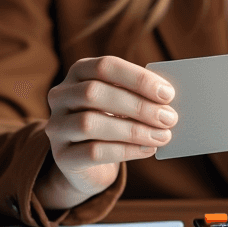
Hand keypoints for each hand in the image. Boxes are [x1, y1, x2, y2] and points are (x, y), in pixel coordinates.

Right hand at [40, 56, 176, 207]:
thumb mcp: (126, 101)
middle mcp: (61, 95)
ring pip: (89, 123)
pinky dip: (126, 151)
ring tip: (163, 136)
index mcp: (80, 72)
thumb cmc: (115, 119)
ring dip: (134, 130)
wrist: (87, 160)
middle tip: (170, 118)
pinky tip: (148, 150)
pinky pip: (92, 152)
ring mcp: (56, 126)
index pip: (105, 66)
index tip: (168, 94)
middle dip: (138, 106)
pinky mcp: (62, 156)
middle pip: (94, 93)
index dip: (138, 79)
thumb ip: (142, 96)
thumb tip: (170, 103)